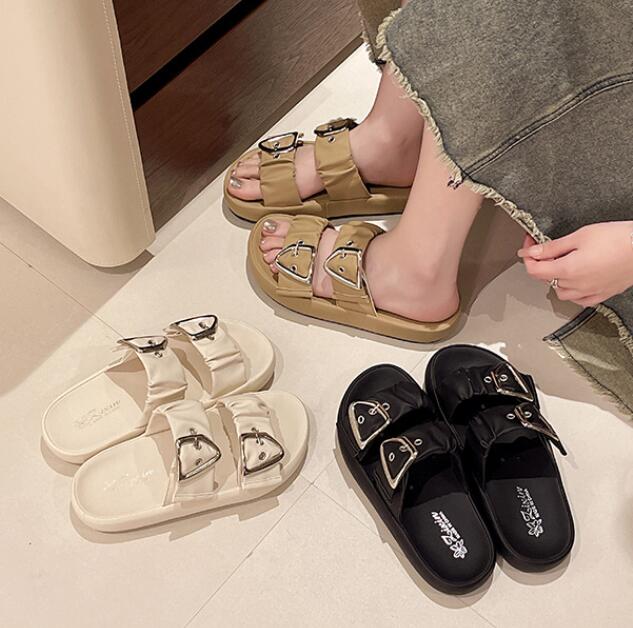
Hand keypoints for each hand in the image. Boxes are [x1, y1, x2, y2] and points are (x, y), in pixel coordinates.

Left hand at [517, 221, 632, 306]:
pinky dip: (573, 291)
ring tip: (564, 262)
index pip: (534, 270)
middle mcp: (577, 285)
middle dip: (542, 263)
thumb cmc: (619, 239)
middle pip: (546, 279)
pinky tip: (577, 279)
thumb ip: (553, 247)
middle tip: (548, 247)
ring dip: (556, 278)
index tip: (528, 245)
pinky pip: (579, 299)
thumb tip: (532, 252)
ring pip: (561, 291)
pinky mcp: (602, 295)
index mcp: (568, 270)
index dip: (528, 256)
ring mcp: (590, 292)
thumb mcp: (580, 236)